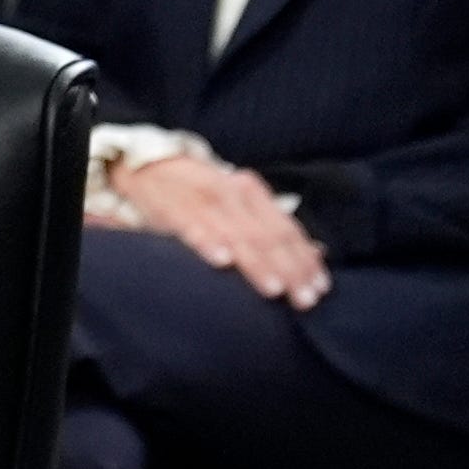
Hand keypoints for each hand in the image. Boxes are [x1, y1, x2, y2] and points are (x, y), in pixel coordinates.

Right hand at [110, 152, 331, 309]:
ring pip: (238, 234)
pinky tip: (221, 261)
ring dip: (257, 264)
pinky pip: (192, 226)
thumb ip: (273, 228)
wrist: (148, 167)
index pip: (286, 229)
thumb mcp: (239, 205)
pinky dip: (207, 242)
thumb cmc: (199, 196)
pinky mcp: (173, 208)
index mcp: (252, 192)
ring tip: (273, 289)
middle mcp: (233, 193)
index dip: (305, 260)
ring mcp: (204, 200)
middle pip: (268, 235)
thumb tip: (318, 253)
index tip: (321, 288)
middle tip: (304, 300)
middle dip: (290, 269)